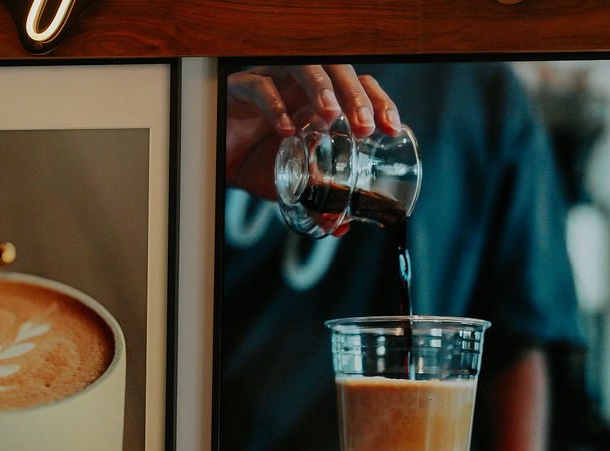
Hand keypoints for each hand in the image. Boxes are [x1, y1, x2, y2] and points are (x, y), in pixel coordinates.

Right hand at [224, 65, 401, 209]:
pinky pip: (260, 86)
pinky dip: (275, 105)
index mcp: (319, 100)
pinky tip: (285, 129)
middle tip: (365, 126)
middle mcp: (300, 86)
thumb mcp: (294, 185)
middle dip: (356, 95)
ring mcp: (273, 82)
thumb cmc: (257, 163)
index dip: (378, 101)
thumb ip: (318, 199)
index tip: (390, 127)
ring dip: (322, 88)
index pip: (358, 87)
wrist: (218, 163)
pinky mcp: (242, 88)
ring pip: (303, 66)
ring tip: (333, 115)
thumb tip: (342, 225)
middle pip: (338, 70)